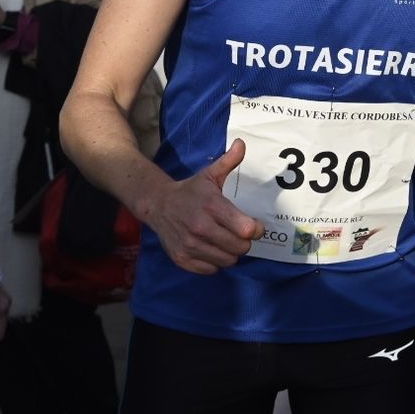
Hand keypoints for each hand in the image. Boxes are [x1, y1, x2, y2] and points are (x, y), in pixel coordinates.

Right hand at [143, 140, 261, 274]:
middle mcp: (201, 228)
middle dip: (245, 242)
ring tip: (227, 241)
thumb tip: (242, 143)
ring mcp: (190, 245)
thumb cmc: (191, 191)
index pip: (247, 229)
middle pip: (240, 247)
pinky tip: (212, 249)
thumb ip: (229, 161)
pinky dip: (215, 262)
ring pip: (227, 261)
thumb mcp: (209, 174)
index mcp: (212, 207)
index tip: (255, 225)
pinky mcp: (182, 259)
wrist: (158, 204)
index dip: (256, 229)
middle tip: (240, 234)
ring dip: (231, 253)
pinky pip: (211, 270)